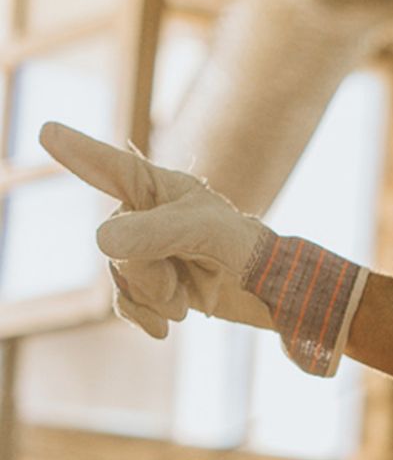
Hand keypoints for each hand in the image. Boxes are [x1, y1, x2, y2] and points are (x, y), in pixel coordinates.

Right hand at [41, 122, 367, 376]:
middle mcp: (148, 214)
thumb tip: (100, 241)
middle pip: (112, 244)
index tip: (49, 130)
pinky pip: (125, 300)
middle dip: (146, 271)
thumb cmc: (250, 249)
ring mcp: (148, 248)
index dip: (79, 152)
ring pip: (120, 275)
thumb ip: (158, 233)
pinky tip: (164, 328)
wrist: (275, 294)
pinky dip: (142, 314)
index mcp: (160, 188)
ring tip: (186, 300)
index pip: (110, 167)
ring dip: (152, 295)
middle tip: (181, 282)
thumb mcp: (208, 234)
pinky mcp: (154, 280)